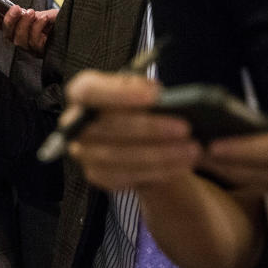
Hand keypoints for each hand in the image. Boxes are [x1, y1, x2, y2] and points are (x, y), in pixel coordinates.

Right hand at [0, 5, 56, 56]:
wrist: (75, 28)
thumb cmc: (57, 22)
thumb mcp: (42, 13)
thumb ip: (28, 13)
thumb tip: (18, 11)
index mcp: (19, 31)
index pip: (2, 27)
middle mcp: (23, 42)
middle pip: (8, 35)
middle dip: (10, 21)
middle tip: (17, 8)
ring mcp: (31, 49)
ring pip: (20, 40)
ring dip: (25, 24)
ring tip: (33, 12)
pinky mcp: (41, 52)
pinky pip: (34, 41)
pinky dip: (38, 27)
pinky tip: (45, 18)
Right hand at [64, 70, 199, 190]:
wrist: (134, 136)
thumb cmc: (136, 107)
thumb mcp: (140, 92)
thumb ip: (145, 92)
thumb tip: (164, 97)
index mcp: (81, 94)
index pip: (87, 90)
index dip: (118, 92)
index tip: (156, 94)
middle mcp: (75, 124)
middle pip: (106, 127)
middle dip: (148, 128)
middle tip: (185, 127)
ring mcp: (83, 153)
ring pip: (118, 156)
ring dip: (159, 154)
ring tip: (192, 150)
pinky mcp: (97, 175)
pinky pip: (125, 177)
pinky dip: (157, 171)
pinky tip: (180, 165)